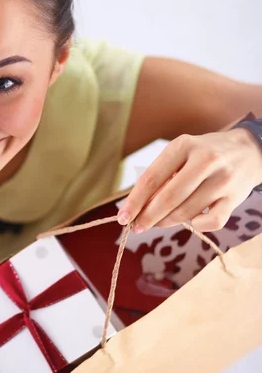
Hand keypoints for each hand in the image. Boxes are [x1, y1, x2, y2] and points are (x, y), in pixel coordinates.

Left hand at [117, 130, 261, 232]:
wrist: (249, 150)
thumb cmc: (203, 154)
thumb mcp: (181, 154)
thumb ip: (161, 176)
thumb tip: (137, 206)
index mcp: (183, 146)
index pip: (151, 178)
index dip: (135, 201)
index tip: (123, 217)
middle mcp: (204, 161)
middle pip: (168, 197)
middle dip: (148, 217)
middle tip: (137, 227)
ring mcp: (222, 180)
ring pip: (186, 211)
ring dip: (167, 222)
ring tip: (158, 223)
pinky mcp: (236, 197)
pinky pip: (211, 222)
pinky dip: (195, 226)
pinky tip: (190, 221)